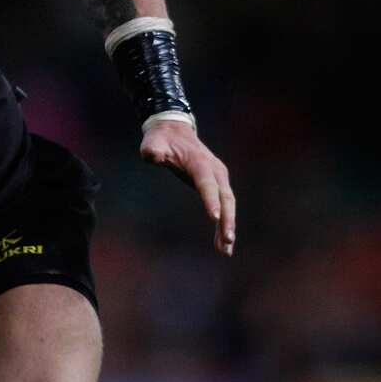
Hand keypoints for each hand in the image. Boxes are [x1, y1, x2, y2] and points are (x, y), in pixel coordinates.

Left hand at [140, 121, 235, 256]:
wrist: (174, 130)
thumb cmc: (161, 139)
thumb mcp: (152, 142)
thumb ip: (153, 149)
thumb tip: (154, 155)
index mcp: (200, 162)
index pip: (206, 183)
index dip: (210, 200)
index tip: (214, 219)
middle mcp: (215, 170)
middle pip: (225, 197)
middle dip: (227, 220)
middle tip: (227, 241)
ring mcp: (219, 177)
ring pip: (228, 205)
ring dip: (228, 227)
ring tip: (226, 250)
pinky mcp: (218, 184)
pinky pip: (224, 206)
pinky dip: (224, 224)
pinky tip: (223, 243)